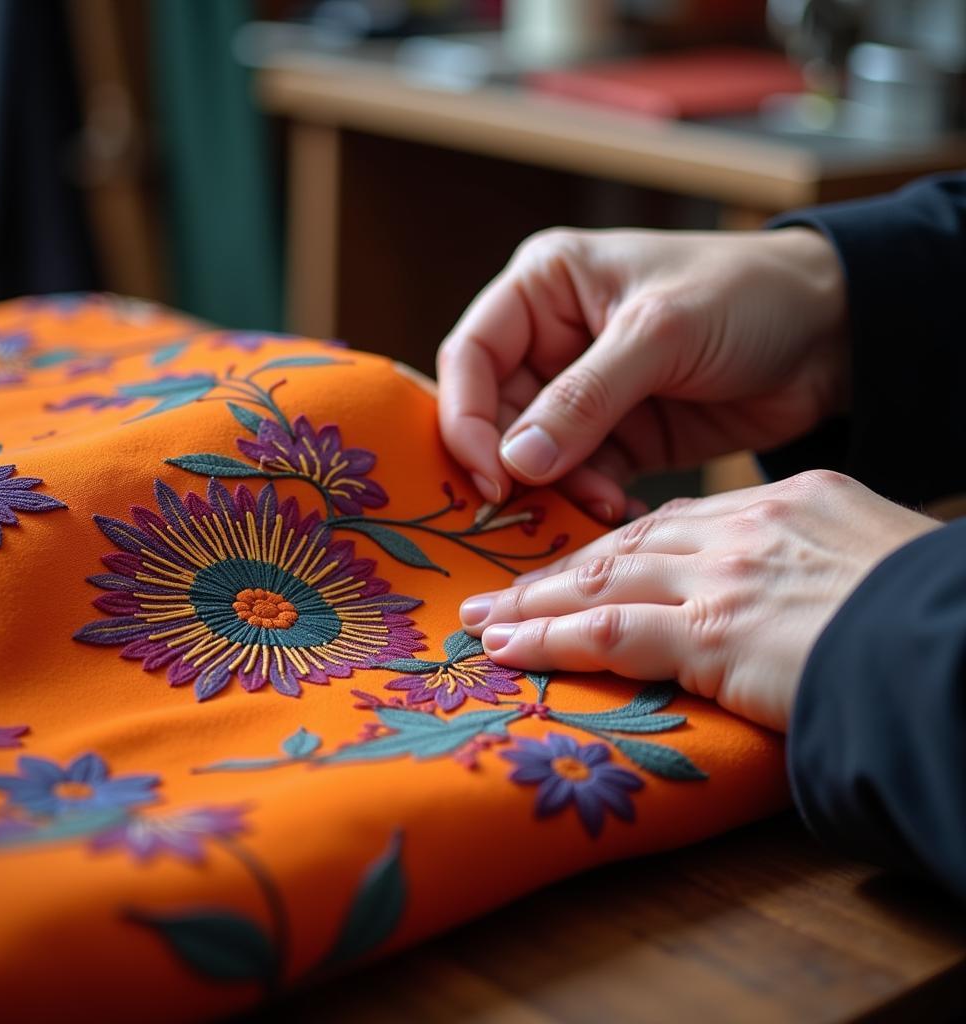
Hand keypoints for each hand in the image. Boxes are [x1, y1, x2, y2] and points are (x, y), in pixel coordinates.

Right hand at [437, 226, 849, 521]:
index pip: (471, 356)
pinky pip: (579, 478)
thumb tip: (515, 462)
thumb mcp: (660, 332)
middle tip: (532, 508)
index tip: (488, 474)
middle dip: (512, 464)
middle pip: (494, 415)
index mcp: (543, 288)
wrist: (831, 334)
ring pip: (534, 456)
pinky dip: (589, 501)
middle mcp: (550, 339)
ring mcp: (582, 393)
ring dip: (556, 490)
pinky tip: (618, 512)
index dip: (465, 417)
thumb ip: (585, 396)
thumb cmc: (746, 295)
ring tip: (599, 506)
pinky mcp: (618, 436)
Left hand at [459, 472, 939, 731]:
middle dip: (558, 570)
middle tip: (503, 589)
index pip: (675, 522)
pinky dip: (553, 640)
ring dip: (537, 603)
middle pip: (626, 543)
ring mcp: (724, 578)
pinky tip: (509, 649)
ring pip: (603, 580)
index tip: (578, 566)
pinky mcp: (714, 632)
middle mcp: (744, 529)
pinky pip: (610, 632)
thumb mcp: (872, 559)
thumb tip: (790, 593)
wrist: (958, 643)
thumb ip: (814, 562)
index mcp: (786, 505)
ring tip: (485, 621)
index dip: (616, 545)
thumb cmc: (930, 611)